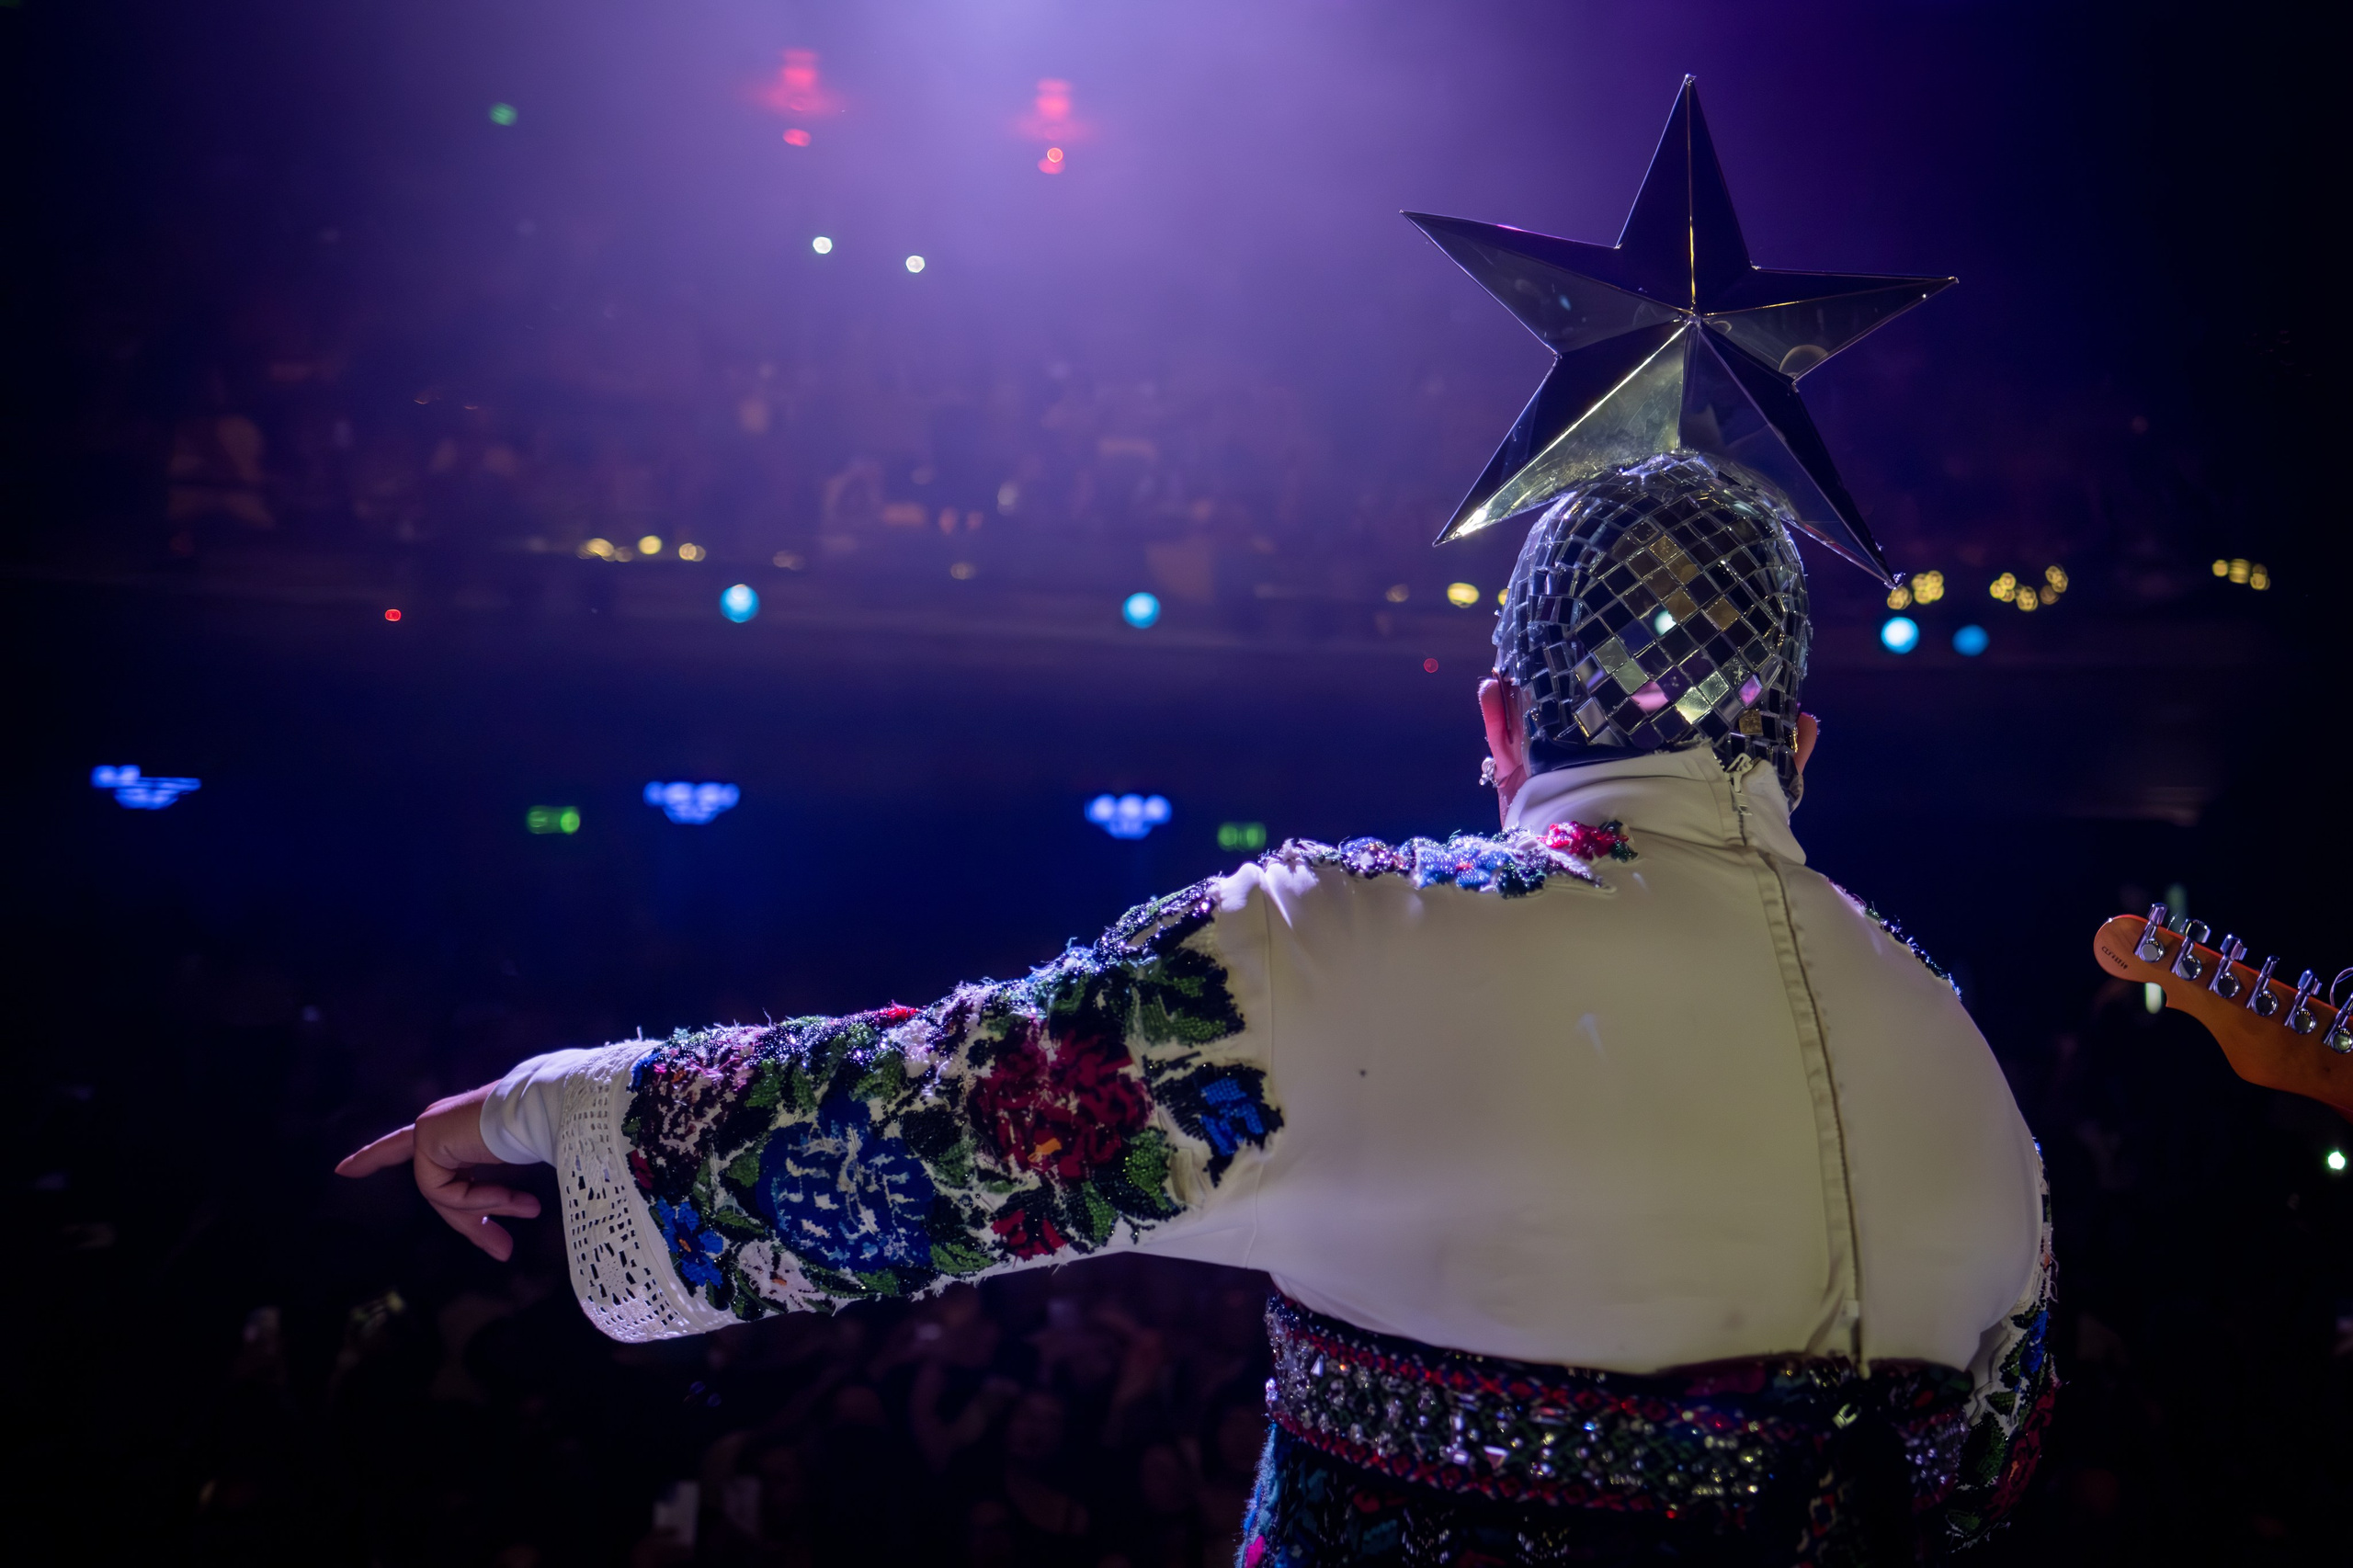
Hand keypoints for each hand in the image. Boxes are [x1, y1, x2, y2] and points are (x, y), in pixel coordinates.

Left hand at [336, 1082, 541, 1259]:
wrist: (544, 1107)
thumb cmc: (539, 1128)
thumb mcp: (511, 1166)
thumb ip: (493, 1191)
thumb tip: (504, 1239)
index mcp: (455, 1125)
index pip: (404, 1145)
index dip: (374, 1157)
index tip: (342, 1171)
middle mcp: (436, 1124)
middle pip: (442, 1189)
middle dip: (473, 1223)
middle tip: (503, 1250)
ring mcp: (428, 1130)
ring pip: (443, 1195)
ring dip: (485, 1211)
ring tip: (531, 1209)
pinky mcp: (427, 1138)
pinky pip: (444, 1191)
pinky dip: (477, 1200)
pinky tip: (510, 1197)